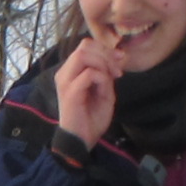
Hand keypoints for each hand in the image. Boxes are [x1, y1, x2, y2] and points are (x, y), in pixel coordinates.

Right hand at [52, 28, 120, 148]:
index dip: (104, 48)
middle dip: (106, 54)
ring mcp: (65, 81)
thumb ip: (107, 72)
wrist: (82, 140)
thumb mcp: (104, 90)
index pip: (85, 45)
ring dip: (103, 63)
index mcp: (71, 71)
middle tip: (118, 70)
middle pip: (84, 46)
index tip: (120, 60)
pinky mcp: (70, 92)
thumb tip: (118, 55)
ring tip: (113, 77)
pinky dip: (102, 77)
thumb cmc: (91, 118)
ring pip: (83, 54)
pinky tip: (106, 88)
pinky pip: (89, 73)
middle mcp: (65, 73)